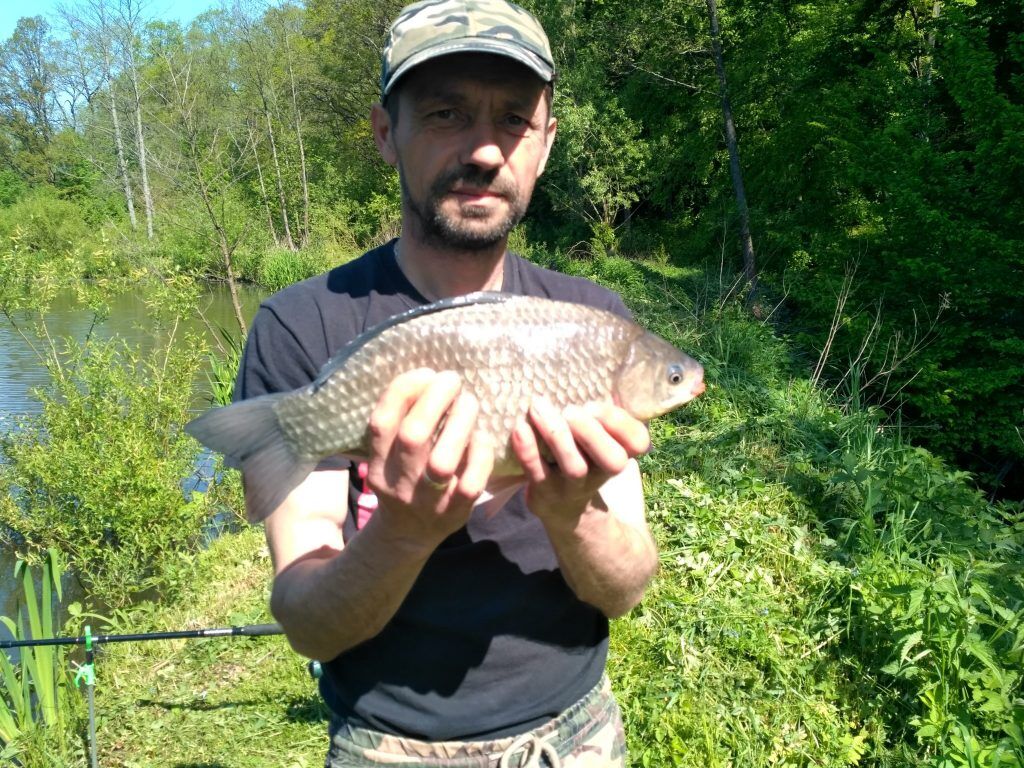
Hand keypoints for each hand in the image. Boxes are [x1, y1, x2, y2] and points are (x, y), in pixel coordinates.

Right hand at [366, 369, 494, 546]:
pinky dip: (480, 453)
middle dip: (436, 399)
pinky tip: (481, 436)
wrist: (408, 535)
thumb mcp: (387, 455)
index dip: (403, 391)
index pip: (381, 423)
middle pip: (413, 436)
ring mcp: (428, 500)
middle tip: (452, 380)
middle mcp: (399, 482)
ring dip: (460, 423)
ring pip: (443, 460)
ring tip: (468, 402)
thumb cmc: (403, 478)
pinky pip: (471, 482)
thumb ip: (398, 422)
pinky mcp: (455, 513)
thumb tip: (426, 377)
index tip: (425, 373)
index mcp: (378, 464)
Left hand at [510, 399, 649, 527]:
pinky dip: (527, 449)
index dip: (620, 422)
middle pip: (612, 459)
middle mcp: (603, 473)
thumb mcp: (600, 437)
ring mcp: (574, 486)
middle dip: (592, 432)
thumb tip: (595, 369)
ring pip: (575, 467)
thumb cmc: (582, 455)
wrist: (565, 507)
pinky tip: (519, 427)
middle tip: (570, 410)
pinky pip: (536, 472)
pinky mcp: (545, 492)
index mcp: (621, 453)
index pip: (638, 441)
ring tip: (539, 407)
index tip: (595, 405)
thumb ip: (602, 411)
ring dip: (557, 435)